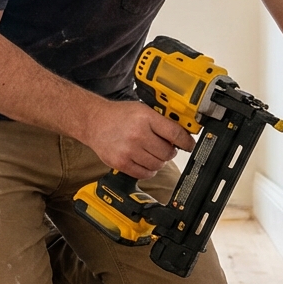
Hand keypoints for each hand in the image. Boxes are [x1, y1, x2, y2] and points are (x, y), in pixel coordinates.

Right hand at [81, 101, 196, 178]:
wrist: (93, 122)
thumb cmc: (118, 115)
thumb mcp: (142, 110)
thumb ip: (160, 121)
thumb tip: (181, 134)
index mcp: (145, 118)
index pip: (174, 133)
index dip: (186, 141)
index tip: (189, 145)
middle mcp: (137, 134)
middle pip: (167, 152)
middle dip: (170, 151)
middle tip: (165, 148)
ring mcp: (128, 150)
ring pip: (157, 165)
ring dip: (159, 161)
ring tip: (152, 154)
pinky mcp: (121, 163)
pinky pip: (144, 173)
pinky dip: (149, 171)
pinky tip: (145, 162)